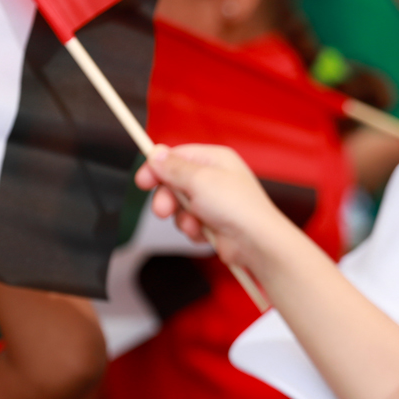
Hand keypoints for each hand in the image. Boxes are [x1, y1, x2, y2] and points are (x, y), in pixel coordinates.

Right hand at [135, 144, 300, 277]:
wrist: (256, 243)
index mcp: (215, 159)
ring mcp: (215, 202)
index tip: (142, 181)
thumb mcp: (199, 180)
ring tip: (195, 223)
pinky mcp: (214, 223)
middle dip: (167, 199)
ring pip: (180, 206)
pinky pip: (190, 223)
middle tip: (164, 209)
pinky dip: (193, 230)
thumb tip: (156, 155)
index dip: (157, 168)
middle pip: (174, 183)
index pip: (176, 157)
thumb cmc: (239, 209)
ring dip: (182, 218)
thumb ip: (173, 168)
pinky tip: (205, 233)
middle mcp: (215, 178)